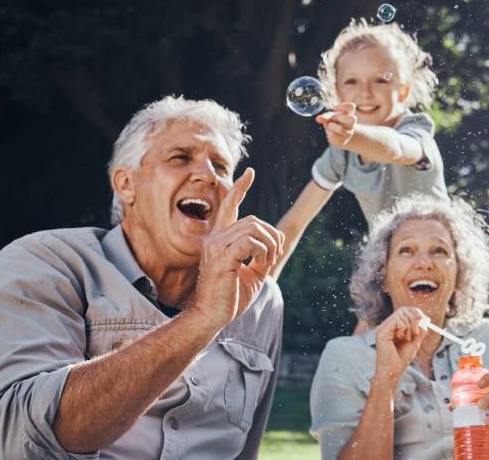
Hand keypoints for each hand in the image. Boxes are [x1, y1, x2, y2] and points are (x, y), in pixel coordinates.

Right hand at [191, 168, 283, 329]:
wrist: (212, 317)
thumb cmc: (229, 297)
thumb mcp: (252, 273)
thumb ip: (262, 256)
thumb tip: (277, 243)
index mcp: (220, 239)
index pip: (228, 206)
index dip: (239, 189)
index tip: (250, 173)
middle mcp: (215, 238)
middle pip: (253, 220)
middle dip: (272, 235)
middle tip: (275, 255)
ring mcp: (215, 245)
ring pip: (253, 228)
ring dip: (269, 244)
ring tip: (269, 261)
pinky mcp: (221, 256)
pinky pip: (250, 242)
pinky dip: (263, 251)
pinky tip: (262, 263)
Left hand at [316, 103, 355, 146]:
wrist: (338, 135)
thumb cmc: (334, 122)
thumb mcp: (329, 117)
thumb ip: (324, 117)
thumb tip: (318, 118)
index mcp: (348, 114)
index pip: (351, 107)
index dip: (342, 106)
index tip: (334, 108)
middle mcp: (351, 124)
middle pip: (353, 120)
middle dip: (341, 118)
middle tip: (334, 118)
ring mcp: (348, 133)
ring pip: (343, 130)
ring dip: (333, 127)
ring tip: (328, 125)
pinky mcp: (343, 141)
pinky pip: (336, 138)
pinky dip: (330, 135)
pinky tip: (329, 132)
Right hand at [372, 307, 427, 388]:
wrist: (394, 370)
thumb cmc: (401, 359)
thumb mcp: (414, 342)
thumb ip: (420, 331)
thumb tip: (426, 321)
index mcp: (394, 327)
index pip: (404, 311)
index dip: (415, 312)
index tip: (425, 319)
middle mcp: (387, 325)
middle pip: (403, 310)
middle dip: (415, 317)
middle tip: (418, 329)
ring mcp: (383, 328)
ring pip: (401, 314)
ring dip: (409, 325)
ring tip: (407, 338)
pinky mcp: (381, 331)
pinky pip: (397, 320)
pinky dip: (404, 328)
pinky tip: (401, 338)